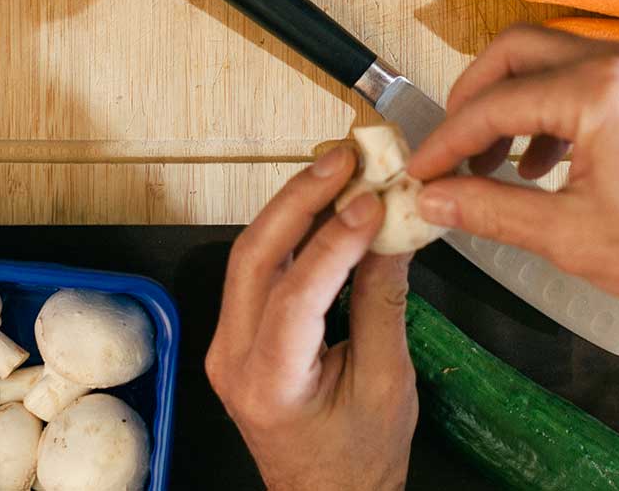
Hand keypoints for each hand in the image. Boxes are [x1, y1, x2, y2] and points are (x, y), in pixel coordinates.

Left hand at [207, 145, 416, 490]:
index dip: (334, 240)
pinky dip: (292, 235)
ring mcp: (227, 347)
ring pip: (251, 257)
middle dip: (300, 199)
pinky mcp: (238, 338)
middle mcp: (232, 360)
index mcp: (269, 384)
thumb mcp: (387, 385)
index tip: (372, 200)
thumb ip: (382, 304)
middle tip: (346, 159)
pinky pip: (259, 272)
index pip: (296, 294)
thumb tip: (390, 229)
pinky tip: (326, 208)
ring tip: (340, 170)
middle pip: (255, 257)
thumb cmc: (360, 461)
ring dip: (294, 207)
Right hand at [404, 27, 618, 338]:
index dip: (446, 139)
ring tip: (492, 166)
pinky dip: (551, 108)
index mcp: (596, 90)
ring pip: (551, 60)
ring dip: (512, 103)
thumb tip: (436, 198)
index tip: (420, 168)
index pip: (494, 103)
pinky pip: (585, 76)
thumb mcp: (566, 235)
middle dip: (473, 98)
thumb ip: (489, 209)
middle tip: (449, 147)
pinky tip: (541, 164)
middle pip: (516, 52)